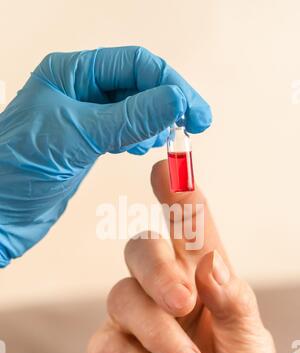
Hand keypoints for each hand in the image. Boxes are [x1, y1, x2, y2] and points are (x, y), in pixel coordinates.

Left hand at [0, 46, 210, 266]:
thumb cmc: (16, 169)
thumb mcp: (77, 136)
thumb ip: (129, 117)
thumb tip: (174, 99)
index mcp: (70, 73)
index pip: (133, 64)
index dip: (169, 83)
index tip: (192, 110)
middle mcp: (77, 90)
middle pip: (137, 83)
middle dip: (169, 100)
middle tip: (196, 123)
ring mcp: (83, 117)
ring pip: (133, 106)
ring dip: (158, 118)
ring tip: (175, 134)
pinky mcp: (86, 142)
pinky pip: (124, 129)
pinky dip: (141, 135)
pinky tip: (147, 144)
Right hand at [88, 161, 274, 352]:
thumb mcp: (251, 350)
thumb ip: (234, 304)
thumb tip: (210, 264)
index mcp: (201, 282)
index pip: (187, 229)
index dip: (178, 196)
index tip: (168, 168)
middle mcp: (162, 292)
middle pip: (141, 248)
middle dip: (159, 270)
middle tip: (184, 303)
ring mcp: (133, 322)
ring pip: (123, 297)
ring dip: (159, 334)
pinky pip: (109, 346)